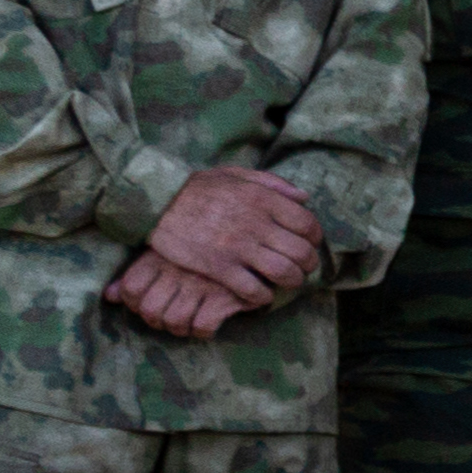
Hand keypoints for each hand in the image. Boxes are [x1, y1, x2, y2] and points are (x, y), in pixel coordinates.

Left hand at [101, 250, 246, 337]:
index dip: (136, 305)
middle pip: (150, 311)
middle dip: (159, 322)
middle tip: (172, 318)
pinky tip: (211, 322)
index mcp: (160, 255)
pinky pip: (203, 326)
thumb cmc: (208, 244)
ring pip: (175, 322)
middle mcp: (177, 269)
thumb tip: (107, 297)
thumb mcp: (171, 248)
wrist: (258, 235)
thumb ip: (138, 272)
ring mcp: (200, 283)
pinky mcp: (224, 296)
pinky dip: (204, 331)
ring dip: (181, 329)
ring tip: (191, 322)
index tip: (151, 305)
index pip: (130, 289)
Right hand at [145, 164, 321, 306]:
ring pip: (284, 273)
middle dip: (309, 264)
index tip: (309, 244)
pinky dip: (263, 297)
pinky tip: (260, 295)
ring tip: (287, 283)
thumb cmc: (197, 188)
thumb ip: (272, 183)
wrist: (157, 202)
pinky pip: (253, 289)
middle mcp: (257, 223)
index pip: (308, 224)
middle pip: (302, 252)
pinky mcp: (218, 266)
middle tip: (303, 268)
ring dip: (292, 282)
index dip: (314, 239)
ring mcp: (238, 246)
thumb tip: (303, 197)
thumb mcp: (235, 175)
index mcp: (264, 199)